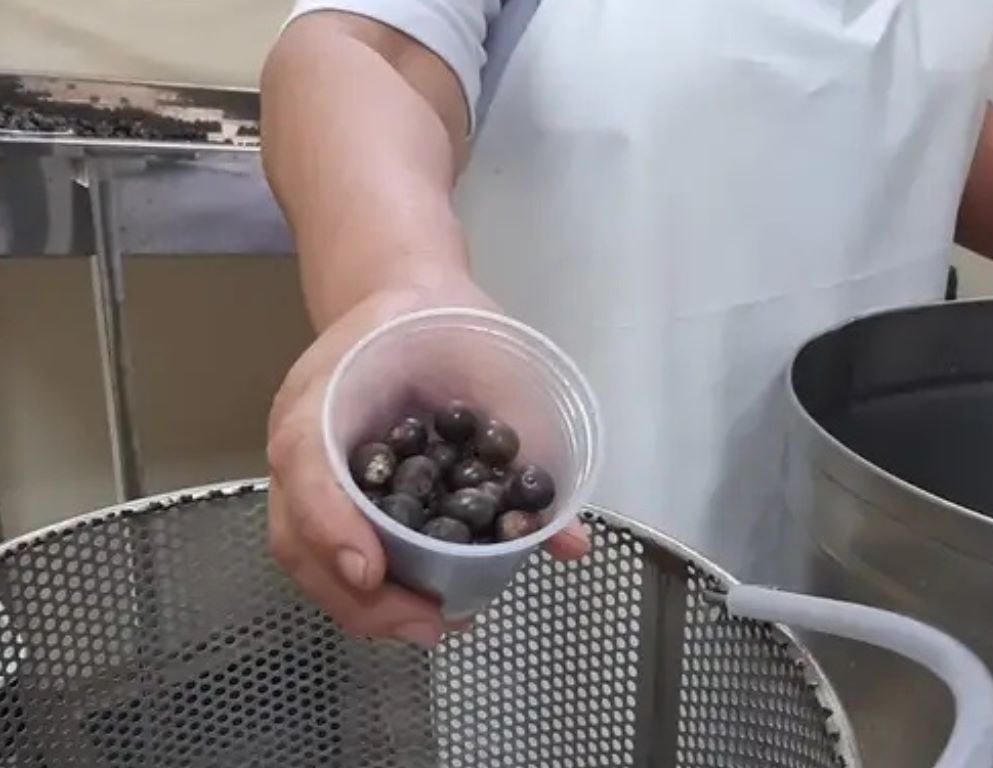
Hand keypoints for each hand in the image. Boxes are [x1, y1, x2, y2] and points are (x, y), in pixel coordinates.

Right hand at [266, 285, 591, 644]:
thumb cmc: (442, 321)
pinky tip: (417, 607)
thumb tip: (568, 539)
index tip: (375, 571)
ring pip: (305, 556)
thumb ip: (527, 442)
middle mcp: (302, 439)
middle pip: (297, 534)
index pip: (305, 464)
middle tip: (431, 623)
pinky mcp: (325, 491)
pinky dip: (366, 591)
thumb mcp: (489, 358)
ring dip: (363, 606)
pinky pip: (327, 551)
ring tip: (431, 627)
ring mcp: (306, 470)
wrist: (403, 297)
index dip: (333, 524)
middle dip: (360, 594)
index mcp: (325, 392)